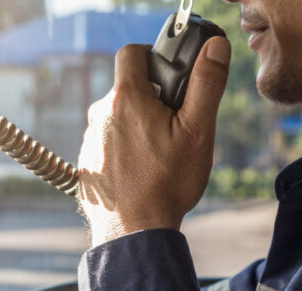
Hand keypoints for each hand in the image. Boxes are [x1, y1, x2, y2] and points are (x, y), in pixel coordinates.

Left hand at [77, 37, 230, 246]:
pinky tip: (141, 170)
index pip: (131, 53)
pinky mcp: (86, 162)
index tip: (170, 78)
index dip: (153, 57)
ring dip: (137, 125)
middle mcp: (99, 115)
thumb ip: (206, 84)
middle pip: (127, 88)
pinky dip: (124, 148)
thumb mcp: (197, 131)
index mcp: (125, 99)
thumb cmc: (166, 183)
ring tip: (159, 154)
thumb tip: (214, 48)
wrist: (133, 231)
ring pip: (117, 117)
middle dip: (151, 98)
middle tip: (174, 125)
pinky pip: (108, 142)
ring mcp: (89, 140)